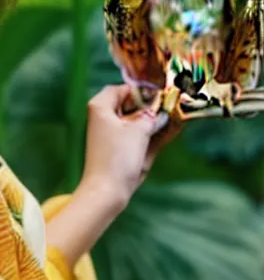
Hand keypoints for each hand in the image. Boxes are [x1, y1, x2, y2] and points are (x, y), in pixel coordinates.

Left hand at [46, 84, 180, 268]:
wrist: (106, 191)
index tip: (162, 94)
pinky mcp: (119, 149)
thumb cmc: (118, 156)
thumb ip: (152, 116)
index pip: (122, 89)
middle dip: (151, 106)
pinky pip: (138, 135)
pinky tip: (172, 129)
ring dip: (154, 119)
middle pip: (130, 105)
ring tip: (177, 114)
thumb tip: (162, 111)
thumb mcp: (139, 131)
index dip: (142, 91)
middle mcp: (104, 117)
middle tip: (173, 104)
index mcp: (101, 106)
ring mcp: (111, 134)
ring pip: (136, 121)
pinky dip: (152, 132)